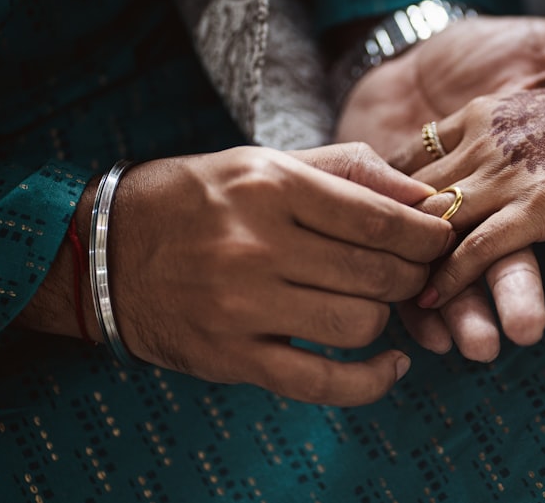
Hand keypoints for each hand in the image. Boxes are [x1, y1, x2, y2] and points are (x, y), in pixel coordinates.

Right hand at [24, 144, 453, 405]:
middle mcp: (258, 245)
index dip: (427, 234)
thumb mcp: (264, 162)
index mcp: (272, 186)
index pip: (380, 219)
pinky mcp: (231, 357)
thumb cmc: (196, 199)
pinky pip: (321, 383)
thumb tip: (421, 196)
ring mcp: (242, 306)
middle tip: (417, 272)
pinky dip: (370, 382)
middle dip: (414, 276)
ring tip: (378, 303)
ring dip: (386, 319)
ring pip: (359, 325)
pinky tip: (389, 367)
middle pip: (377, 274)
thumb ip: (347, 170)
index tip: (441, 239)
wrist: (103, 250)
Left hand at [337, 18, 544, 358]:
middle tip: (361, 277)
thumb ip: (492, 113)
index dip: (393, 192)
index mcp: (486, 113)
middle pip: (418, 197)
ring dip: (412, 269)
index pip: (420, 157)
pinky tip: (430, 301)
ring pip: (440, 227)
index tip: (376, 223)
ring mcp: (508, 175)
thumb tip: (505, 119)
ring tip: (388, 304)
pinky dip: (451, 276)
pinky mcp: (538, 206)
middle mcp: (485, 142)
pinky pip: (477, 245)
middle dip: (389, 238)